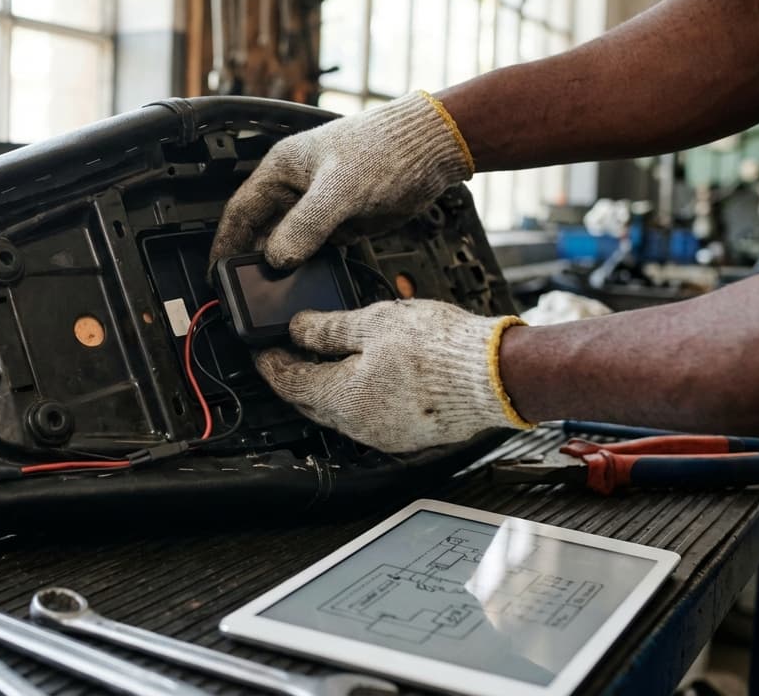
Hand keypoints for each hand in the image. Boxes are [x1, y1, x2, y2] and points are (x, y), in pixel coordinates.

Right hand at [209, 91, 473, 268]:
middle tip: (246, 294)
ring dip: (283, 269)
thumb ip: (307, 224)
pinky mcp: (341, 224)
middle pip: (261, 233)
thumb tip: (278, 258)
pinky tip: (308, 286)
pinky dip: (311, 269)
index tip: (216, 273)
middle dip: (252, 262)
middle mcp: (295, 190)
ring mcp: (318, 209)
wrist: (431, 149)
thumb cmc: (385, 149)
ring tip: (275, 297)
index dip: (224, 243)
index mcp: (282, 170)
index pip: (240, 212)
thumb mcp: (340, 188)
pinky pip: (316, 253)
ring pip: (289, 246)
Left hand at [255, 300, 531, 452]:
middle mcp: (359, 426)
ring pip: (341, 413)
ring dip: (329, 389)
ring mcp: (385, 435)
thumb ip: (327, 329)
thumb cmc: (440, 349)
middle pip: (311, 403)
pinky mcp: (410, 436)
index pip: (288, 383)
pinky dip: (360, 398)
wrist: (496, 375)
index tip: (262, 349)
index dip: (270, 364)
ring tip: (329, 359)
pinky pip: (371, 418)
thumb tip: (297, 329)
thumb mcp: (374, 322)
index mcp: (342, 398)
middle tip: (288, 353)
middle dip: (296, 378)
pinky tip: (370, 378)